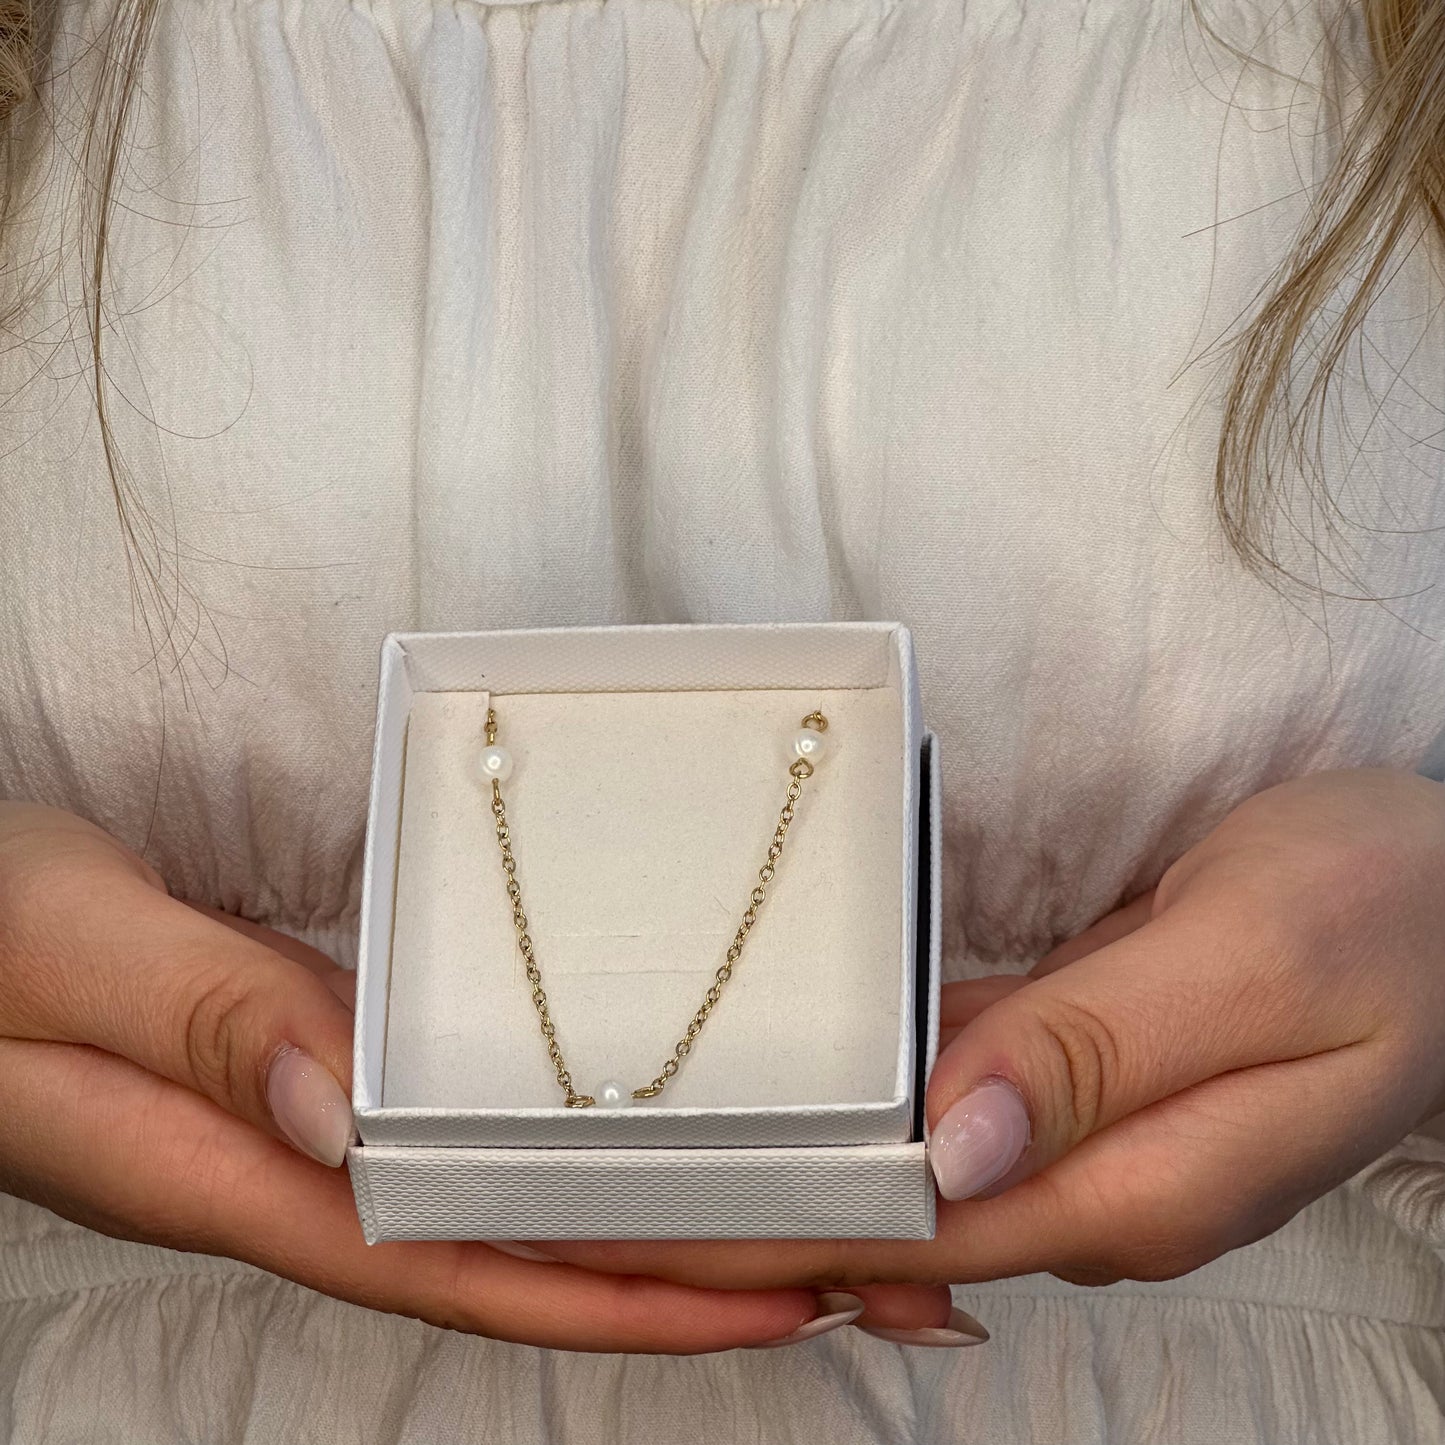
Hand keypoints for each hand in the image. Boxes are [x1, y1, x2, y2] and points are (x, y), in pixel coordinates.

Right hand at [0, 802, 958, 1351]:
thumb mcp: (58, 942)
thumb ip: (189, 1015)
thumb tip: (341, 1107)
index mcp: (228, 1164)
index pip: (457, 1257)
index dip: (620, 1287)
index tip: (778, 1288)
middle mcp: (285, 1174)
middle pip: (515, 1260)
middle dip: (692, 1279)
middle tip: (866, 1272)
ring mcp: (300, 1138)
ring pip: (504, 1214)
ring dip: (656, 1229)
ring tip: (813, 1230)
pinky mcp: (308, 1084)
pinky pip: (466, 1152)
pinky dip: (574, 1164)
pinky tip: (644, 1151)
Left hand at [521, 767, 1444, 1297]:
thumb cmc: (1388, 909)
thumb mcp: (1258, 961)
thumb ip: (1105, 1054)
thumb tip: (953, 1148)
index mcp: (1136, 1184)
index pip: (905, 1233)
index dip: (759, 1230)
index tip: (622, 1222)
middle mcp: (1099, 1180)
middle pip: (886, 1216)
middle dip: (739, 1211)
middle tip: (582, 1190)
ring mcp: (1087, 1128)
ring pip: (904, 1161)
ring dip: (781, 1156)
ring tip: (639, 1141)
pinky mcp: (1081, 1066)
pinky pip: (944, 1094)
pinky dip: (855, 1095)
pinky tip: (776, 1079)